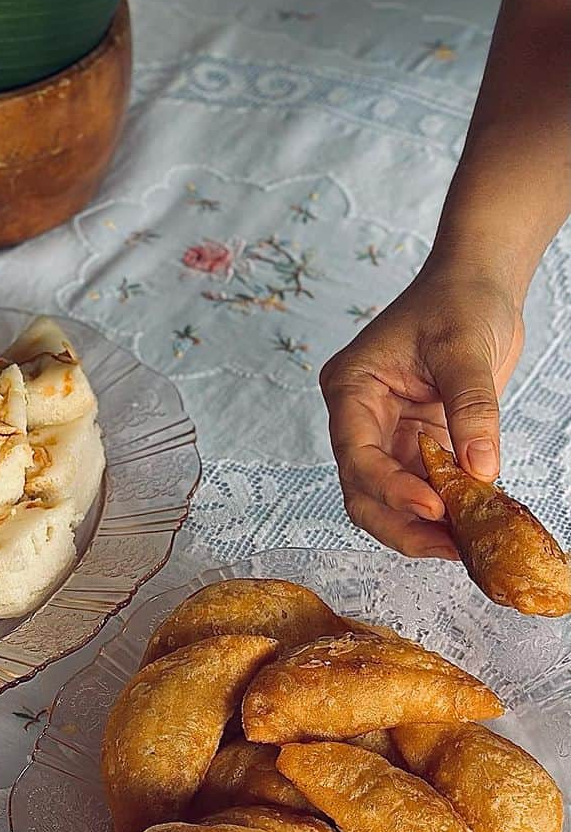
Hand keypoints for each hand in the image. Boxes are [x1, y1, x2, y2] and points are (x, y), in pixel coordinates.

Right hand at [320, 270, 524, 557]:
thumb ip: (471, 410)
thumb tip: (480, 470)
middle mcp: (360, 418)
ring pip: (387, 499)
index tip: (433, 507)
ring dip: (421, 525)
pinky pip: (421, 488)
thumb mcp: (466, 350)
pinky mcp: (416, 443)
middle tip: (445, 547)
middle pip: (362, 490)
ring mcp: (387, 434)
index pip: (357, 454)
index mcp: (352, 389)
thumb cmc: (460, 300)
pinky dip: (443, 509)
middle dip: (399, 523)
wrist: (478, 284)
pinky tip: (470, 523)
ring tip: (463, 544)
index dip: (390, 488)